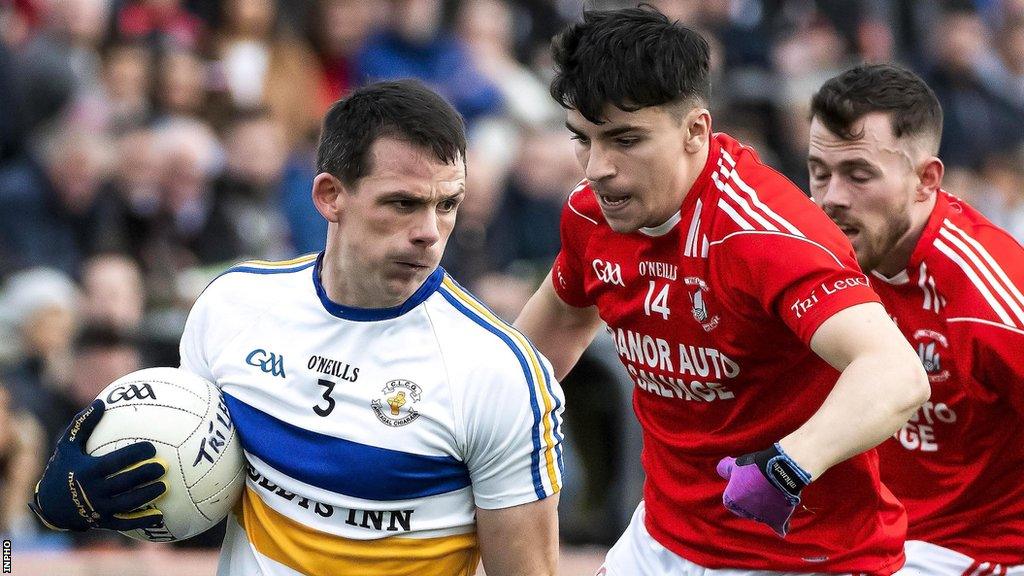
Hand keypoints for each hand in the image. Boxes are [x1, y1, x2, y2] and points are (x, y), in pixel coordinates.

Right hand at [28, 400, 166, 531]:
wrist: (51, 504)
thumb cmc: (63, 468)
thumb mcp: (67, 445)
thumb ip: (83, 425)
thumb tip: (101, 402)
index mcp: (87, 471)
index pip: (114, 462)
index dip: (133, 456)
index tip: (151, 448)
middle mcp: (93, 491)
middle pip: (124, 484)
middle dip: (145, 475)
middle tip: (163, 467)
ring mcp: (99, 508)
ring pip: (128, 504)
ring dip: (148, 496)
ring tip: (164, 486)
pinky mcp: (103, 521)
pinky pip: (125, 522)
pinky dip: (142, 520)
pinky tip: (160, 515)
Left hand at [716, 443, 810, 536]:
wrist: (779, 472)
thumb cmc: (757, 467)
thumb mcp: (737, 464)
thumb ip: (725, 468)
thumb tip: (721, 470)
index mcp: (730, 500)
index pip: (732, 497)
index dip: (741, 488)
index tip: (750, 480)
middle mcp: (744, 512)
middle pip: (748, 508)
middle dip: (754, 499)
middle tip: (764, 483)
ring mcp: (761, 518)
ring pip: (764, 516)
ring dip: (768, 508)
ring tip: (777, 491)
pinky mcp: (777, 521)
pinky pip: (779, 527)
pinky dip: (781, 526)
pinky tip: (782, 524)